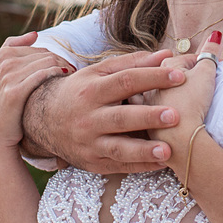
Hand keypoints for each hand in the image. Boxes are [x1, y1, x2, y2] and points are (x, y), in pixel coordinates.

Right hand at [0, 31, 71, 155]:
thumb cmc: (4, 107)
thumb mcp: (1, 77)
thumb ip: (14, 52)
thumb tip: (35, 34)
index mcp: (2, 57)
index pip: (37, 47)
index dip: (53, 56)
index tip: (64, 67)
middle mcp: (3, 64)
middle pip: (44, 54)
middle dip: (61, 62)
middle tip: (73, 74)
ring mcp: (6, 77)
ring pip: (46, 62)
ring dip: (62, 68)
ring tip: (71, 79)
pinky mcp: (13, 92)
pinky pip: (42, 75)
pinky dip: (55, 75)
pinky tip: (63, 81)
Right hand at [20, 48, 189, 173]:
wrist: (42, 119)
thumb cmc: (81, 91)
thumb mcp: (99, 73)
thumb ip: (133, 64)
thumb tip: (167, 56)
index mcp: (93, 90)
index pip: (126, 81)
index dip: (153, 78)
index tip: (180, 77)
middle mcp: (89, 117)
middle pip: (121, 117)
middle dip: (148, 117)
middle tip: (176, 116)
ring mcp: (89, 143)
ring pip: (118, 148)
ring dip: (144, 150)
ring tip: (169, 150)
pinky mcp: (92, 162)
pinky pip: (118, 166)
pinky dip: (140, 166)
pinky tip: (161, 163)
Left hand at [149, 34, 219, 158]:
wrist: (180, 138)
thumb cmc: (193, 102)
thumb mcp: (206, 74)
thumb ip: (211, 53)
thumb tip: (216, 34)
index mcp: (162, 67)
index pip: (185, 60)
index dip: (201, 64)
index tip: (212, 70)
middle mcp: (148, 83)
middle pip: (167, 76)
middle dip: (180, 78)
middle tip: (197, 86)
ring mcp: (144, 105)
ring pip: (154, 95)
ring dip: (165, 96)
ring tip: (180, 103)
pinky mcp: (144, 124)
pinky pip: (151, 116)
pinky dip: (156, 115)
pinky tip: (163, 121)